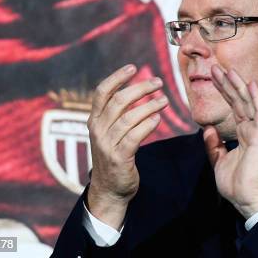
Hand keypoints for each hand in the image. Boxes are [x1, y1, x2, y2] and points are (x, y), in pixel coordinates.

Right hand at [87, 64, 167, 228]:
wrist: (109, 190)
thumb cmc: (114, 156)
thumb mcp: (109, 132)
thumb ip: (117, 113)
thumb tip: (136, 89)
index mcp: (94, 120)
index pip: (102, 92)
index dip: (117, 77)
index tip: (133, 67)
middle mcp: (97, 130)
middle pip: (118, 101)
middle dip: (140, 88)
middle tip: (158, 82)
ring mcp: (106, 145)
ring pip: (128, 118)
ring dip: (149, 106)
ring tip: (164, 100)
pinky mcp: (118, 158)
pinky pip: (134, 137)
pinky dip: (147, 125)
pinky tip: (158, 119)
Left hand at [203, 65, 257, 218]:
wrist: (246, 199)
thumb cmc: (236, 183)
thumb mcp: (218, 161)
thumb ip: (213, 145)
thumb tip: (207, 129)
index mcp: (242, 134)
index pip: (233, 107)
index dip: (223, 91)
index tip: (213, 77)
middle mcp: (251, 129)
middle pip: (239, 101)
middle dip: (227, 83)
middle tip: (215, 67)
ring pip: (248, 102)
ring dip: (238, 85)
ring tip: (228, 70)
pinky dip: (255, 98)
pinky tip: (250, 84)